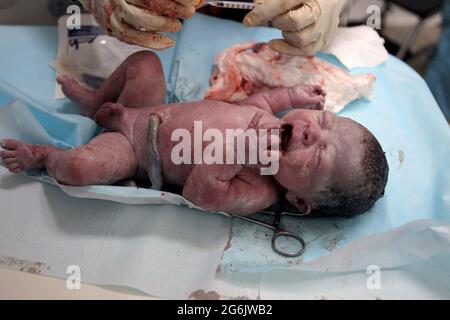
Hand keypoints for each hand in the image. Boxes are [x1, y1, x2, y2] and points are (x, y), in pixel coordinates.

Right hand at [79, 0, 202, 48]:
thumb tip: (196, 1)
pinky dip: (153, 42)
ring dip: (163, 24)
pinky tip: (168, 42)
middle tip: (189, 12)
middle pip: (148, 2)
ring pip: (139, 20)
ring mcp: (113, 11)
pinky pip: (132, 38)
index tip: (192, 1)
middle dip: (174, 9)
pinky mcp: (112, 28)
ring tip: (178, 26)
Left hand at [244, 0, 346, 55]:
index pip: (283, 3)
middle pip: (292, 22)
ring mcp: (323, 28)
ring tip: (284, 25)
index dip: (263, 12)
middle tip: (275, 19)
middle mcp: (320, 11)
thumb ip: (271, 0)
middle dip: (277, 22)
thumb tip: (254, 8)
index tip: (247, 20)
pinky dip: (287, 49)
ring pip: (298, 39)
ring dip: (285, 34)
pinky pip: (304, 51)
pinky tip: (276, 43)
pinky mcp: (323, 41)